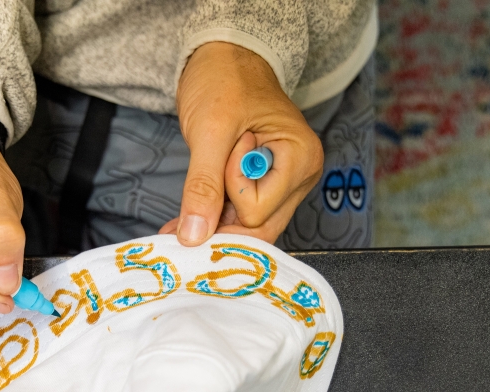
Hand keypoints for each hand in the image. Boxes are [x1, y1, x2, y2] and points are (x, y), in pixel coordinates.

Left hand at [161, 41, 323, 244]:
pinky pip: (243, 215)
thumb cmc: (225, 79)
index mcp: (300, 159)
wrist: (226, 57)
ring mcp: (286, 183)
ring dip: (216, 221)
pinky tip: (193, 213)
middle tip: (189, 208)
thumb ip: (203, 185)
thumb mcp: (210, 131)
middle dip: (222, 221)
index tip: (222, 152)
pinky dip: (217, 216)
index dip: (228, 192)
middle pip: (259, 228)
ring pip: (250, 227)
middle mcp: (301, 176)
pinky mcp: (267, 184)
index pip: (258, 212)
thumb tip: (193, 235)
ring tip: (187, 208)